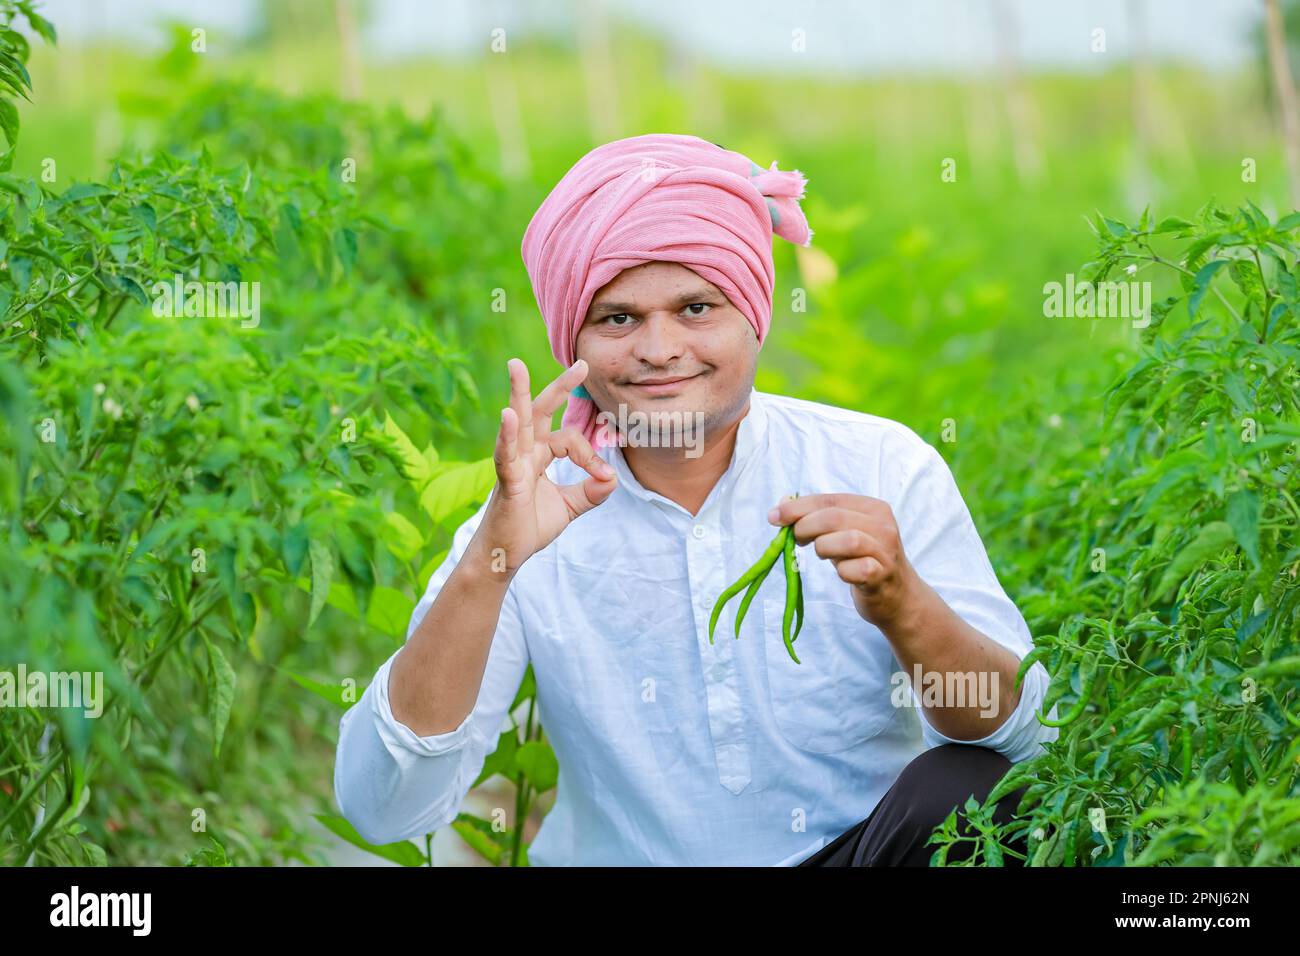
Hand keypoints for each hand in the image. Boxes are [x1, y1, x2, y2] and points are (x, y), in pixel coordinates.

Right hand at [471, 358, 616, 576]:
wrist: (505, 555)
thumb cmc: (529, 527)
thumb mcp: (569, 506)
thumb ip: (591, 491)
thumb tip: (613, 477)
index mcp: (539, 455)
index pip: (570, 439)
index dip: (591, 455)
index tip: (604, 476)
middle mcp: (525, 453)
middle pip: (541, 412)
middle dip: (560, 387)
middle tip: (581, 363)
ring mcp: (512, 464)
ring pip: (518, 423)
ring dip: (518, 394)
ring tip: (516, 366)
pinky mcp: (505, 482)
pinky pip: (505, 455)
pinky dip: (506, 434)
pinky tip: (507, 415)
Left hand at [768, 493, 921, 630]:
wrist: (898, 597)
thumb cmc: (863, 560)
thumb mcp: (842, 534)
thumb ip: (816, 517)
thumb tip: (783, 503)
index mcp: (873, 508)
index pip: (829, 500)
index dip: (798, 507)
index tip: (775, 516)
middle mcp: (883, 526)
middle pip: (834, 517)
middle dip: (805, 526)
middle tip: (795, 539)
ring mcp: (886, 552)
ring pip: (848, 540)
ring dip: (824, 547)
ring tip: (822, 554)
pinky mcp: (883, 576)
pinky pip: (857, 569)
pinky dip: (843, 571)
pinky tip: (843, 573)